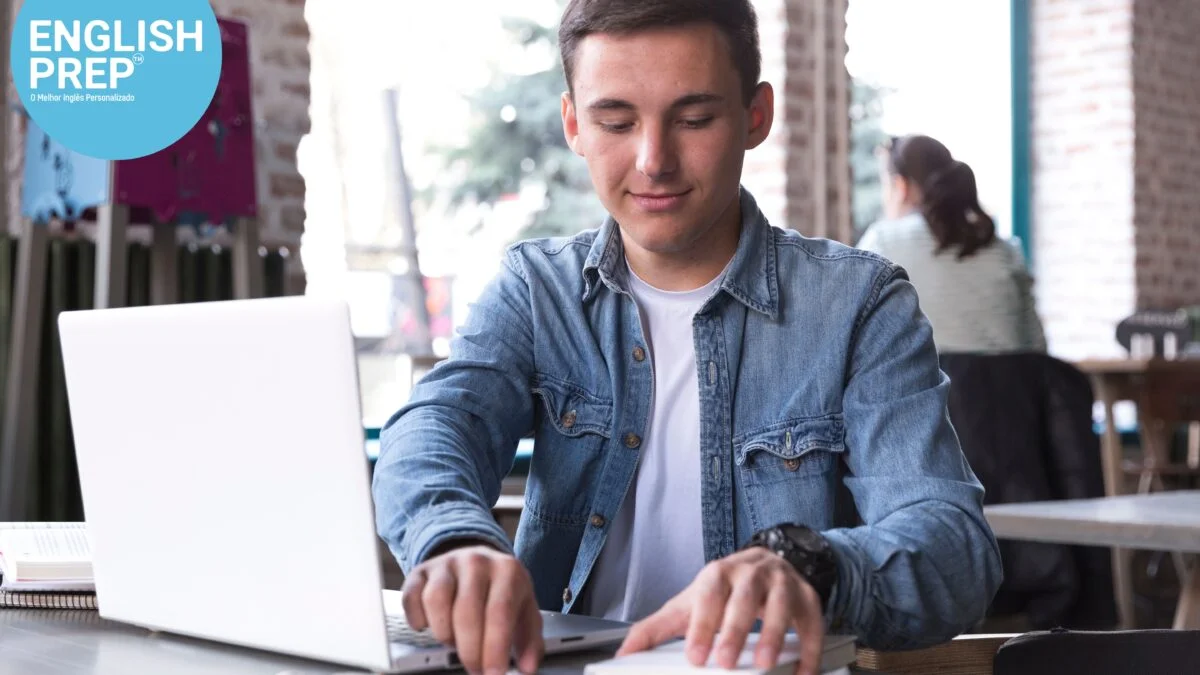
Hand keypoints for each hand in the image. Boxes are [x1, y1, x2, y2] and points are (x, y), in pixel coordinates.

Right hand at [401, 544, 543, 674]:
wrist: (477, 559)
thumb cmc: (501, 590)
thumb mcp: (524, 609)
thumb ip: (529, 640)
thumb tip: (528, 667)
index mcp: (507, 571)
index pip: (500, 612)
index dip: (495, 647)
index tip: (493, 672)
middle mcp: (476, 562)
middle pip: (466, 611)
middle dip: (470, 650)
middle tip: (475, 668)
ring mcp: (446, 564)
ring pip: (436, 601)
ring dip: (444, 633)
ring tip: (455, 642)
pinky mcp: (421, 571)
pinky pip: (412, 597)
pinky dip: (417, 618)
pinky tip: (428, 626)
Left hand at [616, 547, 824, 674]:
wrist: (766, 563)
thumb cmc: (724, 589)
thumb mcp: (690, 603)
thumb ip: (658, 628)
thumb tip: (625, 652)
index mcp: (719, 573)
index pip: (708, 596)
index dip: (702, 625)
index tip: (695, 656)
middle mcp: (752, 573)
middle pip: (744, 598)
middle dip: (736, 630)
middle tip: (726, 662)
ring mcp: (783, 582)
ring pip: (781, 603)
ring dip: (775, 634)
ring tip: (765, 664)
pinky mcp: (808, 598)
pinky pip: (813, 622)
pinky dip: (810, 648)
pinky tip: (802, 672)